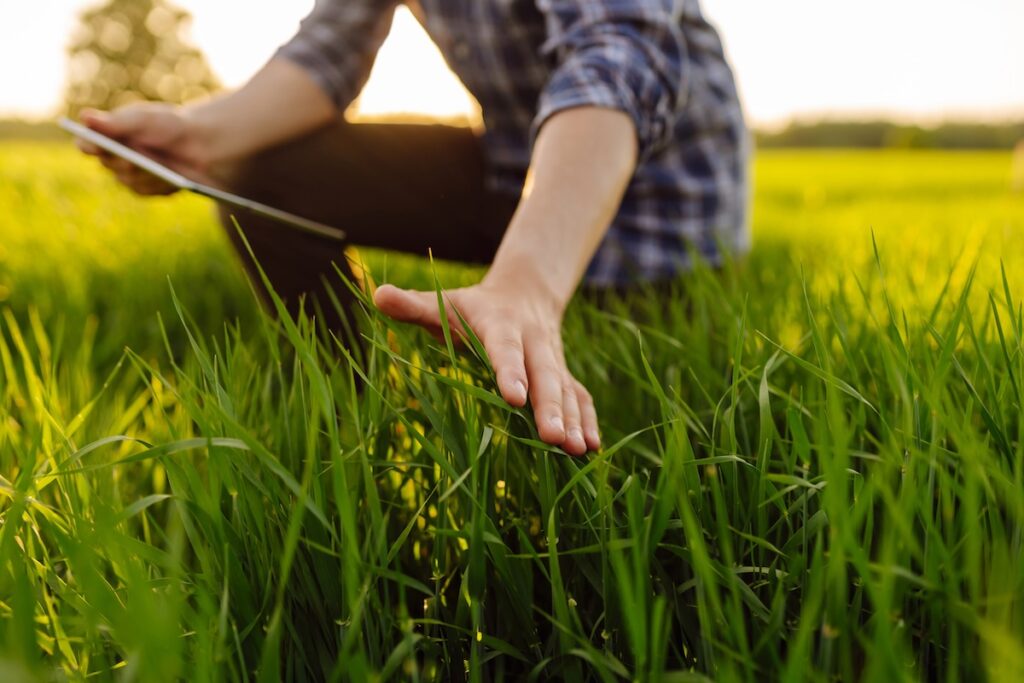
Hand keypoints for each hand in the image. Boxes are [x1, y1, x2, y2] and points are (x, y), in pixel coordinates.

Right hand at [76, 103, 215, 194]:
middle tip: (132, 159)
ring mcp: (128, 175)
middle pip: (109, 164)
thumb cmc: (170, 126)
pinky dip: (160, 183)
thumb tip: (85, 117)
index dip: (89, 146)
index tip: (92, 146)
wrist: (201, 145)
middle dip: (123, 160)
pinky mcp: (146, 189)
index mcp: (108, 134)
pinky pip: (147, 191)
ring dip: (145, 172)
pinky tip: (173, 179)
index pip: (88, 143)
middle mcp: (113, 156)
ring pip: (129, 180)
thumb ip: (118, 122)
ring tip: (162, 166)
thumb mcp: (146, 119)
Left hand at [374, 279, 600, 455]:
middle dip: (550, 407)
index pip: (505, 349)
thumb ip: (414, 305)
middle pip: (544, 375)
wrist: (525, 294)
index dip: (509, 371)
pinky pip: (580, 398)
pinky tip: (592, 448)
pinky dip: (588, 421)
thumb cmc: (472, 307)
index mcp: (501, 324)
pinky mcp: (564, 376)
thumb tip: (377, 294)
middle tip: (553, 438)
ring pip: (567, 390)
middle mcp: (533, 342)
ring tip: (575, 450)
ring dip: (573, 419)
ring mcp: (553, 361)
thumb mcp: (444, 302)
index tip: (513, 397)